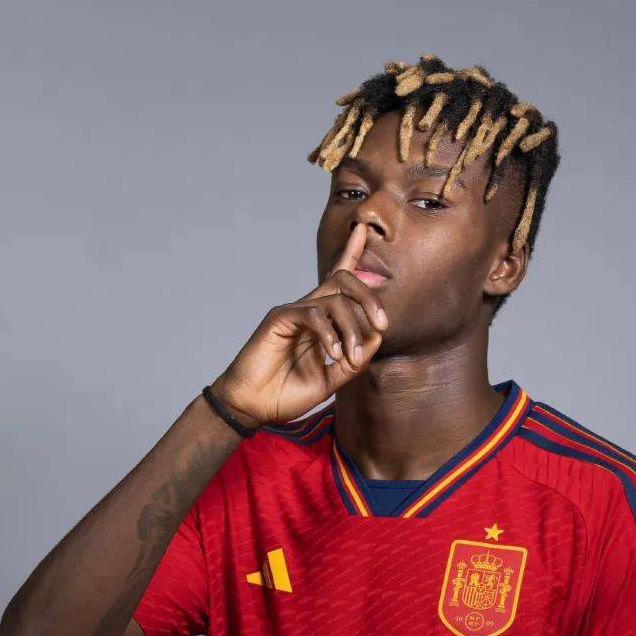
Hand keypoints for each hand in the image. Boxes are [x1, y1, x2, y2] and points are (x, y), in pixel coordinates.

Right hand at [208, 223, 387, 428]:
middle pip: (344, 280)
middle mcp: (309, 310)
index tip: (364, 229)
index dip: (352, 252)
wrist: (253, 406)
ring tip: (351, 356)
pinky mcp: (279, 318)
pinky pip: (313, 314)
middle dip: (369, 297)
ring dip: (352, 327)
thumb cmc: (286, 393)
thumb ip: (354, 360)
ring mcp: (293, 311)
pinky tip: (332, 354)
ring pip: (334, 299)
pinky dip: (329, 334)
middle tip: (382, 324)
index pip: (339, 281)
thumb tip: (377, 336)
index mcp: (322, 321)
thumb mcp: (331, 380)